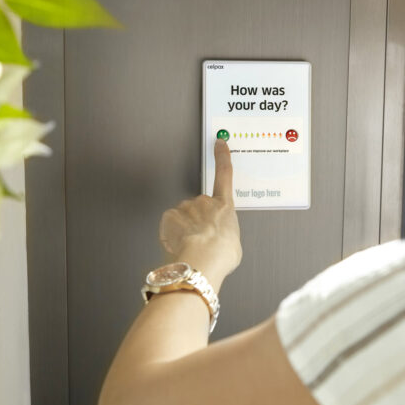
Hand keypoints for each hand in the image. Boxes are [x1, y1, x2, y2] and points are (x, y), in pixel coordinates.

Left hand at [158, 139, 241, 285]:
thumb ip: (226, 233)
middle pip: (200, 205)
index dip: (222, 156)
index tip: (219, 143)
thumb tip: (221, 238)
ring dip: (186, 228)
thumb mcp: (234, 244)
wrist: (201, 261)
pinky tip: (180, 244)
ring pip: (184, 215)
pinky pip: (170, 223)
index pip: (225, 174)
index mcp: (224, 206)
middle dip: (199, 219)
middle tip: (202, 239)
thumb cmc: (220, 255)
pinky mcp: (170, 216)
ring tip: (192, 245)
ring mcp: (187, 208)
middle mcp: (205, 202)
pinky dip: (173, 233)